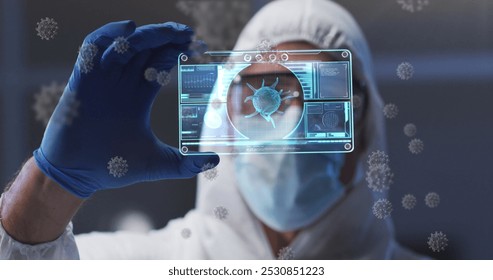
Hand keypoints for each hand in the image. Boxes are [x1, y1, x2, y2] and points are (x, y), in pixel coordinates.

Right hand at [33, 20, 218, 197]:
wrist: (77, 175)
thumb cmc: (113, 167)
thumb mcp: (157, 162)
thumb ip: (185, 163)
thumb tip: (215, 162)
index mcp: (138, 95)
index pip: (160, 63)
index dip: (177, 51)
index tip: (199, 46)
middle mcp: (122, 83)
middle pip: (146, 49)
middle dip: (167, 37)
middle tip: (190, 34)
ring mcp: (102, 79)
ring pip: (125, 45)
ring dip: (147, 35)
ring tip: (171, 32)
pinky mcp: (83, 80)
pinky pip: (93, 48)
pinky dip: (109, 35)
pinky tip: (130, 30)